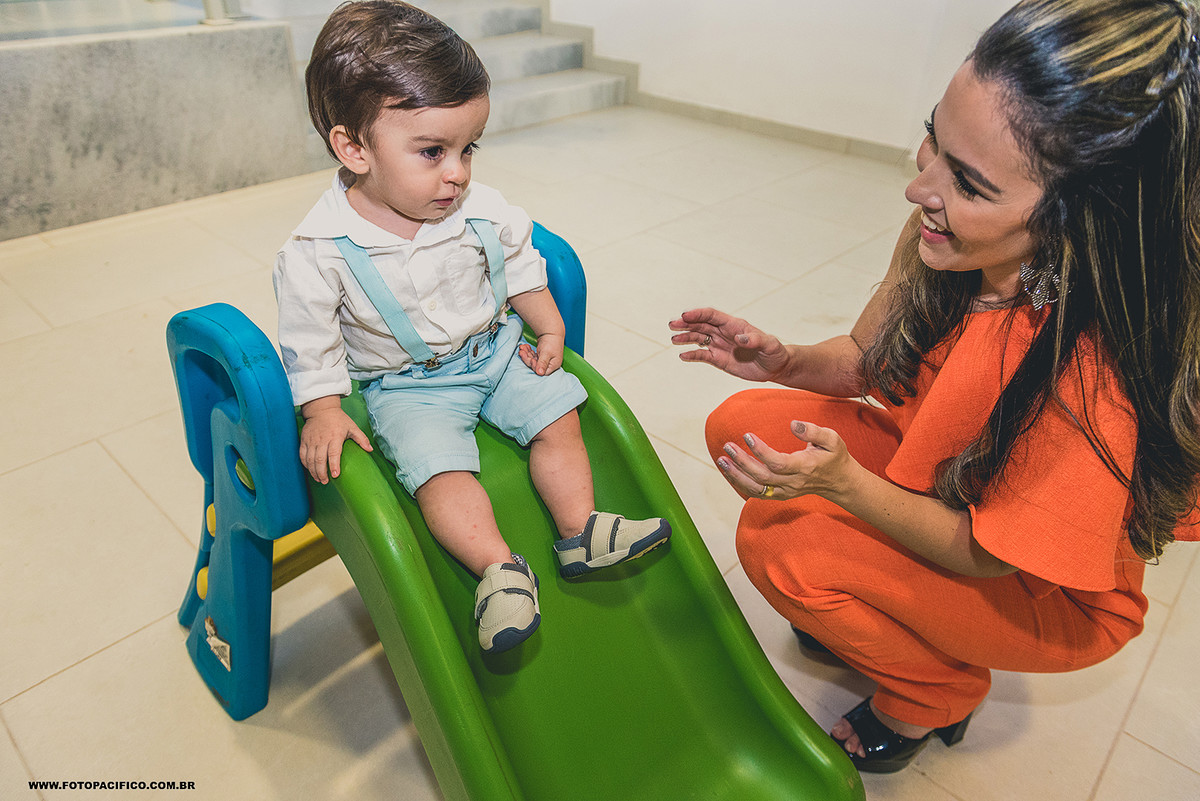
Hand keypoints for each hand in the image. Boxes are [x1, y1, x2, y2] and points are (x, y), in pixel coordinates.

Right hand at [299, 403, 372, 483]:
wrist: (321, 409)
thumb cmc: (338, 419)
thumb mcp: (352, 427)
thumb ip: (361, 438)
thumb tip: (370, 450)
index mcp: (335, 437)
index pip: (333, 453)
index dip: (334, 465)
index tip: (335, 475)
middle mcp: (322, 439)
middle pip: (319, 459)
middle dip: (322, 473)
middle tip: (325, 481)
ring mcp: (312, 440)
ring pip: (310, 459)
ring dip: (313, 471)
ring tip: (319, 479)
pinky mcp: (304, 440)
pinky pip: (302, 455)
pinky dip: (305, 464)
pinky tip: (310, 470)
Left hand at [518, 332, 564, 375]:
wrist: (552, 330)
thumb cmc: (551, 341)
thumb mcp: (546, 353)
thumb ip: (543, 363)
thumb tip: (540, 373)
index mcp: (553, 365)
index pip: (542, 371)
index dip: (534, 366)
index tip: (531, 359)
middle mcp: (549, 364)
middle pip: (535, 365)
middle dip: (527, 358)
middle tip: (521, 352)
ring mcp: (544, 360)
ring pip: (533, 360)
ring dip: (526, 354)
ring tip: (522, 347)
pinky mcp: (540, 356)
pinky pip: (532, 356)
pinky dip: (528, 352)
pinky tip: (525, 346)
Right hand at [669, 307, 791, 382]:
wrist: (775, 367)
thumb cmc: (774, 352)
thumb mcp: (769, 345)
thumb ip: (756, 340)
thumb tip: (740, 338)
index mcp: (734, 325)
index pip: (712, 315)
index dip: (698, 314)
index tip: (685, 315)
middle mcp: (724, 333)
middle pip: (701, 324)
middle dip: (686, 323)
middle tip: (672, 324)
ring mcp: (719, 345)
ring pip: (698, 338)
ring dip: (686, 337)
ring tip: (673, 339)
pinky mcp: (718, 359)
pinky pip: (702, 355)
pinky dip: (692, 354)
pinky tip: (683, 355)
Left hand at [714, 420, 858, 502]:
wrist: (839, 482)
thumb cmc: (834, 457)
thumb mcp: (832, 439)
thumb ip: (813, 430)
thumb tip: (793, 424)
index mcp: (805, 467)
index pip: (778, 462)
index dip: (760, 451)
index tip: (747, 435)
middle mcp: (793, 482)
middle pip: (762, 476)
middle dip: (742, 462)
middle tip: (727, 446)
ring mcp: (785, 491)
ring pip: (756, 489)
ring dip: (736, 476)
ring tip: (722, 460)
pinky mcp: (780, 495)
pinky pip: (756, 493)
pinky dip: (741, 484)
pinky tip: (729, 471)